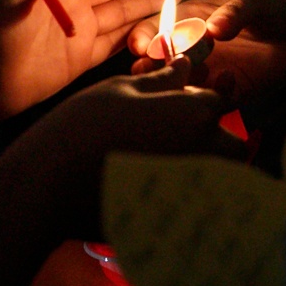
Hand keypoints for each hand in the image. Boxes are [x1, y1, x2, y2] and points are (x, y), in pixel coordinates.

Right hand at [3, 60, 248, 234]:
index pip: (220, 101)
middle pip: (235, 147)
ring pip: (224, 180)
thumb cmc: (84, 126)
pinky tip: (161, 189)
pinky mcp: (177, 218)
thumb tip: (186, 67)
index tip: (186, 94)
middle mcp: (203, 152)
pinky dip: (194, 199)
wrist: (50, 184)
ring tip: (175, 162)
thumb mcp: (122, 90)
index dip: (206, 94)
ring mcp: (193, 189)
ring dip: (211, 169)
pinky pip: (201, 208)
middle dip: (221, 140)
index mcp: (195, 114)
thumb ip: (161, 81)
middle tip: (188, 134)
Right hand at [130, 0, 285, 105]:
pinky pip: (212, 102)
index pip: (160, 26)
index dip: (146, 34)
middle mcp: (196, 47)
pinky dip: (210, 100)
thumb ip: (236, 13)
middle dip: (149, 67)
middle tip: (142, 73)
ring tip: (173, 87)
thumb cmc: (281, 5)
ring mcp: (212, 71)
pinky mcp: (232, 92)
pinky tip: (221, 90)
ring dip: (175, 87)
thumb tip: (214, 28)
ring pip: (182, 85)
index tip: (140, 44)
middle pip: (163, 60)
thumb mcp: (258, 0)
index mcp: (194, 18)